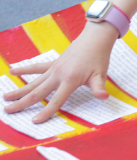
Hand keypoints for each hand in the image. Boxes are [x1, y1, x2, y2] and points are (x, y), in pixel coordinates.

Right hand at [3, 22, 117, 122]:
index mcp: (70, 80)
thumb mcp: (100, 74)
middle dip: (22, 103)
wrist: (95, 38)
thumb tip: (104, 98)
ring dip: (19, 90)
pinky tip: (13, 71)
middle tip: (7, 111)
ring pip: (34, 82)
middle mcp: (58, 75)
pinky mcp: (53, 63)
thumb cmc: (99, 57)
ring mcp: (54, 68)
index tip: (34, 121)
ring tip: (5, 97)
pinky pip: (37, 67)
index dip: (46, 112)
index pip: (56, 100)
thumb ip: (98, 88)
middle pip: (37, 92)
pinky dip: (25, 69)